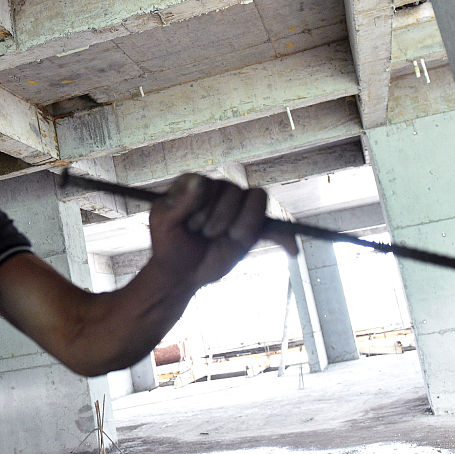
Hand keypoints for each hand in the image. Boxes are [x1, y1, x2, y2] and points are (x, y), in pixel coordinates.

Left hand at [147, 175, 292, 290]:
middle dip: (219, 219)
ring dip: (241, 225)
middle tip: (203, 235)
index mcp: (199, 184)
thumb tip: (201, 182)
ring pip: (257, 202)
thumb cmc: (168, 244)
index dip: (205, 206)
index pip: (213, 183)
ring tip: (224, 239)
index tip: (190, 226)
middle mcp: (221, 191)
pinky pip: (275, 228)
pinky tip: (292, 251)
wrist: (180, 271)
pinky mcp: (252, 229)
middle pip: (236, 191)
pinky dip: (285, 237)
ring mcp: (239, 209)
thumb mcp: (162, 223)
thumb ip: (178, 202)